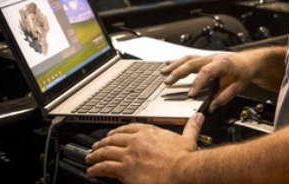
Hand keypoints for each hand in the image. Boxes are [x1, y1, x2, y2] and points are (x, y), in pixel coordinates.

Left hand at [85, 112, 203, 183]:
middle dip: (104, 141)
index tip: (113, 133)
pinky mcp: (125, 170)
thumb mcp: (188, 138)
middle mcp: (137, 141)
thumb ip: (191, 127)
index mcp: (150, 132)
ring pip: (108, 151)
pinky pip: (106, 167)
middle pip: (115, 138)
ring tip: (90, 156)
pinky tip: (92, 170)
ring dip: (97, 154)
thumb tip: (198, 117)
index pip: (130, 128)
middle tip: (97, 144)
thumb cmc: (184, 159)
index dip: (119, 131)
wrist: (181, 172)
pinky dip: (97, 168)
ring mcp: (130, 155)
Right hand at [161, 52, 258, 111]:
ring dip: (175, 65)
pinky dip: (177, 61)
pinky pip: (189, 58)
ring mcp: (207, 57)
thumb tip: (211, 106)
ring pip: (188, 58)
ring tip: (164, 73)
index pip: (207, 72)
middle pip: (192, 62)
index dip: (197, 83)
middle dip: (178, 72)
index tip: (190, 94)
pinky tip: (168, 64)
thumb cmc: (244, 72)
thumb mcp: (239, 87)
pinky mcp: (204, 59)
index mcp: (223, 63)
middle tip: (167, 82)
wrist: (249, 61)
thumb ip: (225, 96)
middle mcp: (213, 58)